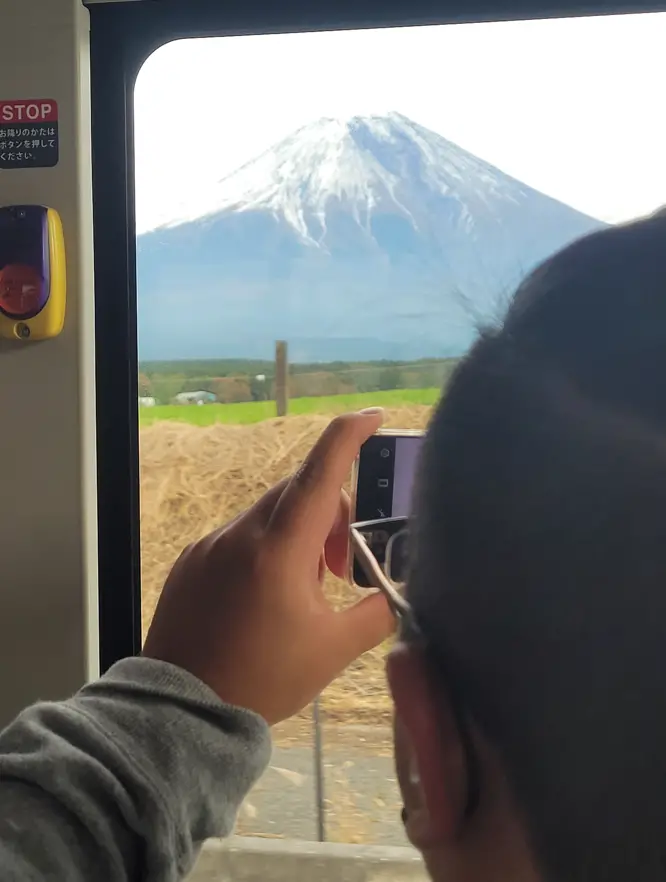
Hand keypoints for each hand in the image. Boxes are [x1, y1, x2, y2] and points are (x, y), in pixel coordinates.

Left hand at [142, 409, 394, 724]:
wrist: (182, 710)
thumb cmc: (263, 679)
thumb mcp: (333, 650)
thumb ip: (375, 613)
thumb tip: (398, 594)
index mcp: (279, 549)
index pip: (320, 473)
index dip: (349, 437)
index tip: (373, 416)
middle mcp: (241, 535)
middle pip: (298, 494)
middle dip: (330, 513)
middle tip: (339, 566)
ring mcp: (210, 545)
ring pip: (268, 516)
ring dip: (297, 535)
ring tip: (302, 588)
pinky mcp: (191, 560)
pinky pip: (238, 537)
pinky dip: (264, 549)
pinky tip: (264, 596)